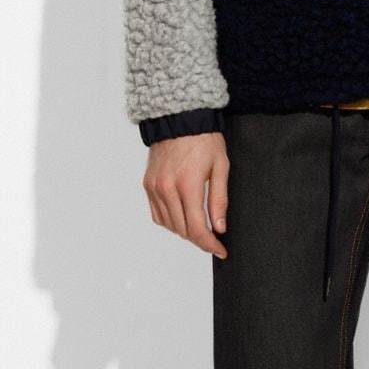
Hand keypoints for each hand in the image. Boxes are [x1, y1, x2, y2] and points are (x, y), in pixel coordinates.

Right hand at [143, 132, 229, 258]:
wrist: (181, 118)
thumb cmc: (204, 139)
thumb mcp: (221, 166)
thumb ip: (219, 199)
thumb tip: (219, 228)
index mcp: (187, 184)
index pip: (196, 228)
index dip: (209, 244)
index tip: (221, 250)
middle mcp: (167, 189)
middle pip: (182, 230)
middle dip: (200, 239)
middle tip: (215, 239)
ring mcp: (155, 188)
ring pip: (169, 225)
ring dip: (185, 231)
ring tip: (201, 227)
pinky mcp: (148, 185)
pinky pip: (157, 214)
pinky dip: (170, 221)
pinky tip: (183, 217)